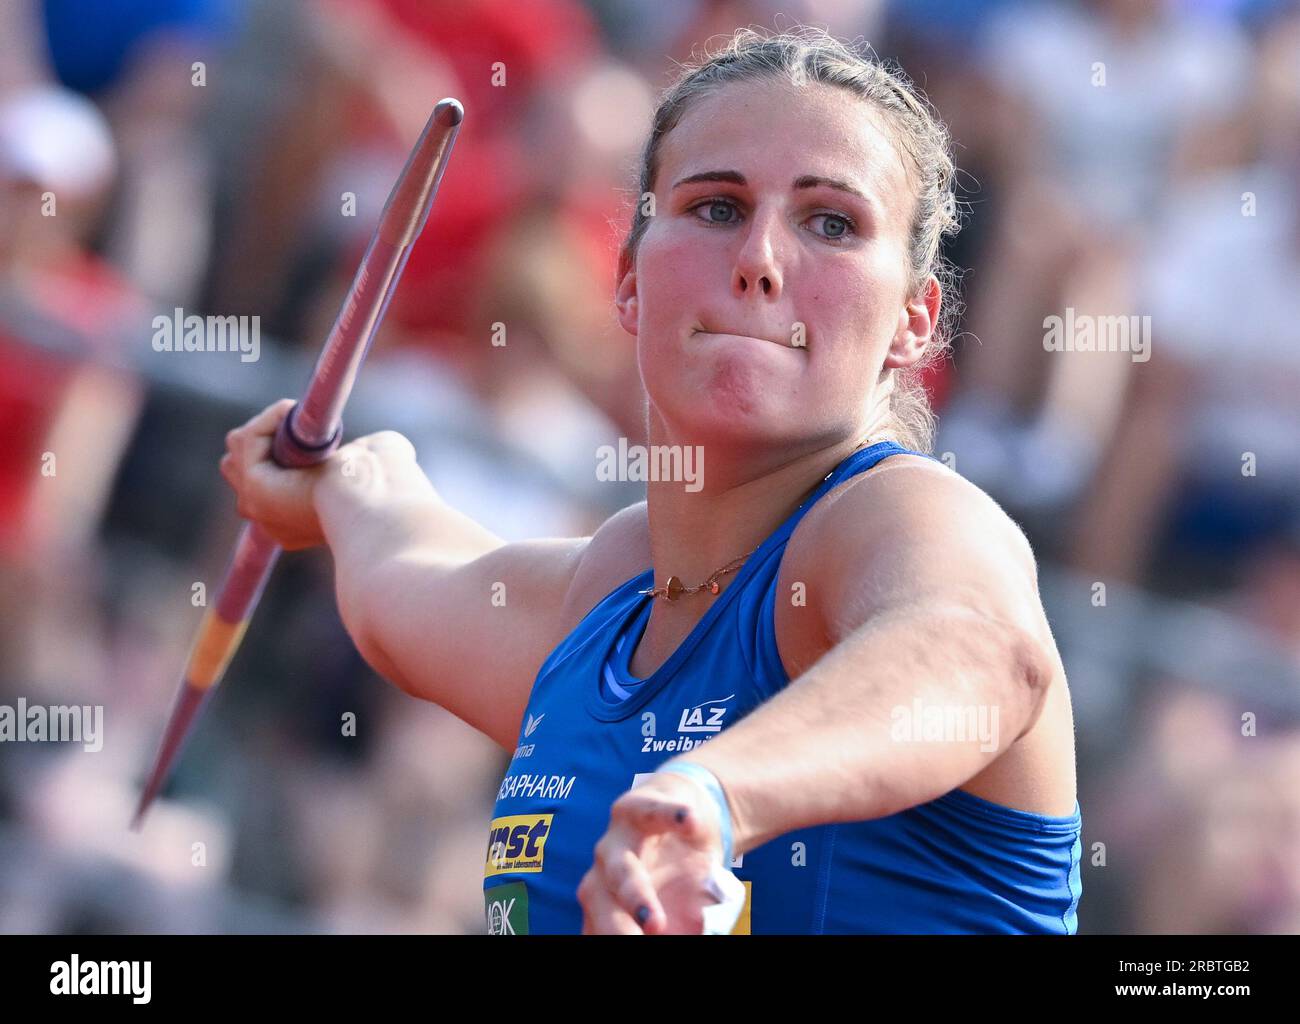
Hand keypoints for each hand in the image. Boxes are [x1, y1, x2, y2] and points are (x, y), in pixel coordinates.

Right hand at [219, 399, 422, 550]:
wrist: (386, 506)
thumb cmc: (392, 489)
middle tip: (303, 431)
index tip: (304, 439)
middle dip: (263, 437)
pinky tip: (294, 414)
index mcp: (298, 522)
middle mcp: (273, 520)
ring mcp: (260, 507)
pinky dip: (269, 419)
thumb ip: (359, 455)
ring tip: (302, 422)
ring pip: (237, 450)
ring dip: (267, 425)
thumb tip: (366, 445)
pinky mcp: (256, 488)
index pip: (262, 485)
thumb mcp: (372, 465)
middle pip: (237, 466)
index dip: (273, 454)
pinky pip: (247, 439)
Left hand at [578, 771, 726, 934]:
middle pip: (600, 904)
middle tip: (643, 946)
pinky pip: (651, 811)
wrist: (686, 817)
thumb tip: (702, 940)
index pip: (600, 932)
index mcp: (606, 906)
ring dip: (634, 894)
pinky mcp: (637, 807)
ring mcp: (616, 840)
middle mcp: (602, 876)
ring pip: (618, 866)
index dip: (614, 944)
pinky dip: (671, 816)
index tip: (637, 961)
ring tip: (653, 922)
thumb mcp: (687, 914)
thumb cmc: (681, 877)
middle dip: (616, 931)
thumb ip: (688, 932)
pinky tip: (689, 823)